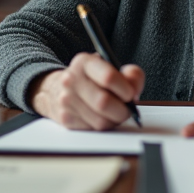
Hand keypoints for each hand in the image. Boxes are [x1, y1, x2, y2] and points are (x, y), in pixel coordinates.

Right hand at [29, 53, 145, 130]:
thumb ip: (131, 74)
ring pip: (100, 121)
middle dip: (123, 110)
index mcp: (84, 62)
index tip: (131, 94)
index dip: (125, 89)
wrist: (59, 89)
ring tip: (115, 113)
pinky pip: (93, 129)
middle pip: (104, 102)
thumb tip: (134, 90)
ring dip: (114, 120)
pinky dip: (103, 126)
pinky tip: (102, 117)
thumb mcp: (111, 68)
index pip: (108, 77)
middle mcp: (71, 79)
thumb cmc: (92, 80)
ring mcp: (66, 100)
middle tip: (127, 109)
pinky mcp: (65, 118)